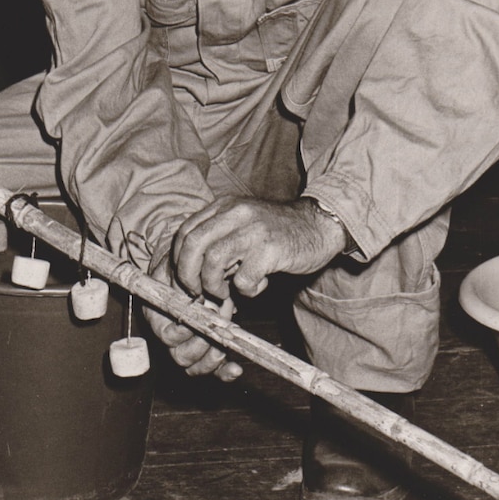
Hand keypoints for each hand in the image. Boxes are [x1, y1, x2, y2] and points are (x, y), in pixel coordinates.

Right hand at [144, 249, 242, 381]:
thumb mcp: (179, 266)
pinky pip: (212, 370)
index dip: (185, 330)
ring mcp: (188, 346)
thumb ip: (185, 281)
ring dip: (213, 356)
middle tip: (217, 324)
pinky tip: (235, 369)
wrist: (193, 266)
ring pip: (195, 367)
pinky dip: (224, 372)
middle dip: (203, 343)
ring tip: (226, 339)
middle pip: (181, 356)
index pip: (167, 336)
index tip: (202, 313)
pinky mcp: (206, 351)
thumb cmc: (184, 266)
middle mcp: (170, 336)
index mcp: (157, 316)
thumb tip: (199, 298)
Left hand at [173, 196, 346, 301]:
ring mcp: (253, 230)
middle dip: (188, 275)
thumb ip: (219, 238)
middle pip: (193, 244)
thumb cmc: (277, 231)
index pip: (186, 232)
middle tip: (198, 292)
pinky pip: (244, 278)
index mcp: (225, 206)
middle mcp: (236, 213)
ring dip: (214, 285)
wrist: (318, 225)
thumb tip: (192, 271)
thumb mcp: (243, 223)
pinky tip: (258, 285)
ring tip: (228, 291)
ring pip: (213, 261)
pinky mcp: (271, 250)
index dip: (180, 261)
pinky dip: (246, 290)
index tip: (186, 281)